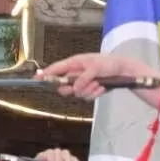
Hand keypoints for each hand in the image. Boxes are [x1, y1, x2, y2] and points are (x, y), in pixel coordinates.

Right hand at [38, 52, 152, 99]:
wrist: (122, 71)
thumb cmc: (108, 63)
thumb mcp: (96, 68)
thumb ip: (84, 77)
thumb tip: (74, 87)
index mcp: (74, 63)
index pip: (56, 69)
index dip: (46, 74)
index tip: (37, 78)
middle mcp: (76, 74)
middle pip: (63, 86)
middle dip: (71, 89)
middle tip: (79, 87)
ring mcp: (82, 83)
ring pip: (76, 94)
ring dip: (87, 91)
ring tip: (98, 83)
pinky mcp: (89, 90)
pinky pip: (86, 97)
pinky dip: (94, 94)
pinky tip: (102, 87)